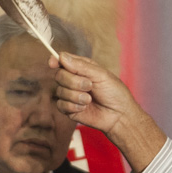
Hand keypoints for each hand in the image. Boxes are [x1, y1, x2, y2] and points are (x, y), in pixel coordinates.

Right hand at [50, 52, 165, 172]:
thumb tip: (62, 57)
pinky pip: (61, 105)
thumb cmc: (114, 92)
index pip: (63, 61)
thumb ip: (81, 66)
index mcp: (81, 68)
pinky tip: (84, 108)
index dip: (55, 60)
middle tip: (89, 86)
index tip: (53, 62)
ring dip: (76, 96)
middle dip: (73, 81)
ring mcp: (70, 95)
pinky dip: (73, 106)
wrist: (118, 115)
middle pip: (59, 75)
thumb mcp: (100, 75)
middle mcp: (73, 80)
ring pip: (60, 91)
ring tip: (89, 99)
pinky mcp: (68, 109)